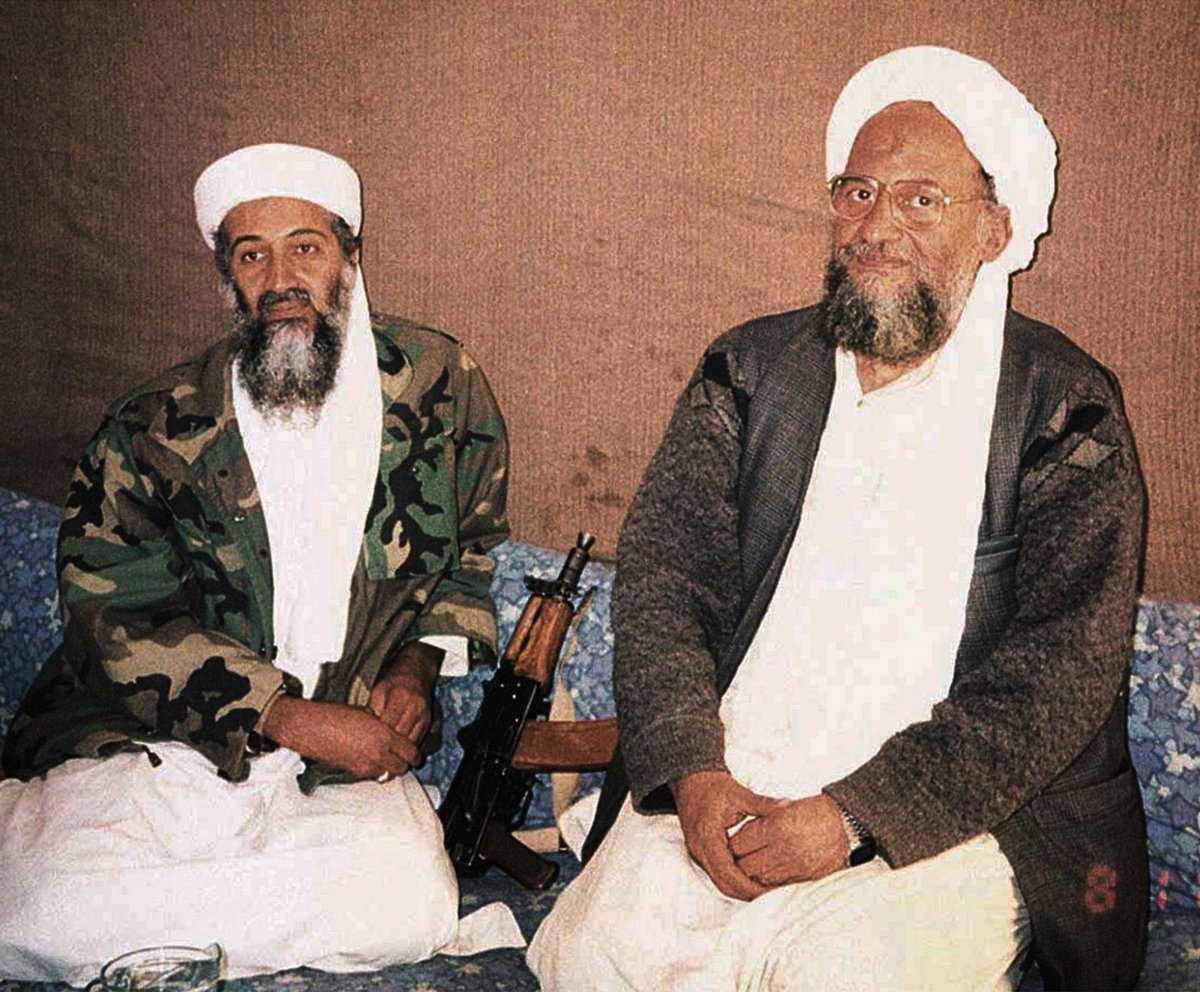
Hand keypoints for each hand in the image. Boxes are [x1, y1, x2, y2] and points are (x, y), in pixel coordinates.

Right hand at [261, 696, 420, 778]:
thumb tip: (390, 731)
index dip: (415, 754)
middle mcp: (378, 753)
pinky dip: (375, 770)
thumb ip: (382, 724)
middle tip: (405, 759)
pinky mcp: (353, 771)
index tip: (415, 753)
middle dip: (405, 764)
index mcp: (384, 735)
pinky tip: (371, 761)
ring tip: (387, 759)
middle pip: (402, 767)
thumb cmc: (337, 715)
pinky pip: (372, 775)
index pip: (410, 751)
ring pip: (387, 774)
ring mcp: (365, 765)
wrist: (311, 727)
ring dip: (390, 768)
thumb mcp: (366, 713)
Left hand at [369, 641, 443, 752]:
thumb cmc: (395, 680)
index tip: (367, 749)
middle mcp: (414, 708)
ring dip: (399, 753)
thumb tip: (364, 731)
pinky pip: (418, 740)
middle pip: (400, 737)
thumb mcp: (378, 691)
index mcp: (399, 698)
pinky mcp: (428, 721)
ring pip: (410, 742)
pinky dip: (407, 749)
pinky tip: (398, 754)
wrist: (416, 672)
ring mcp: (423, 716)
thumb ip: (372, 710)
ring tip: (385, 762)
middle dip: (387, 749)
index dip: (377, 739)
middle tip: (375, 760)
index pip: (388, 726)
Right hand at [670, 769, 782, 900]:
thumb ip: (762, 803)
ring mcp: (698, 852)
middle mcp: (700, 849)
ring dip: (741, 888)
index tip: (769, 890)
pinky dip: (734, 879)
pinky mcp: (701, 852)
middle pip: (723, 883)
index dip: (748, 885)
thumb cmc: (710, 784)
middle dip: (747, 893)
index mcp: (707, 836)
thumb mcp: (737, 792)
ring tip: (765, 889)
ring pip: (720, 881)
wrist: (688, 780)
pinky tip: (752, 876)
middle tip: (773, 895)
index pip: (727, 872)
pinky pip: (717, 873)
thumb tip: (786, 806)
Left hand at [728, 792, 847, 887]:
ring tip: (752, 863)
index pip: (740, 843)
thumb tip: (740, 833)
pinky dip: (768, 880)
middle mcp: (783, 849)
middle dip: (739, 860)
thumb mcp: (784, 807)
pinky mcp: (803, 877)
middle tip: (738, 855)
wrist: (846, 825)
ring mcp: (794, 866)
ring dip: (753, 872)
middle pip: (746, 865)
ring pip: (759, 877)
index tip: (732, 841)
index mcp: (776, 827)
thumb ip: (761, 820)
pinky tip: (768, 871)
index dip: (734, 843)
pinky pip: (777, 884)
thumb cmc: (814, 811)